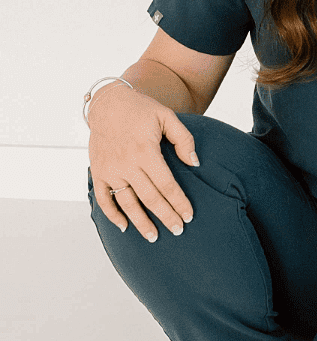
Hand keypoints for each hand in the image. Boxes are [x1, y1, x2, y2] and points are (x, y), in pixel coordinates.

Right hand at [87, 83, 199, 240]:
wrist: (108, 103)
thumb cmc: (142, 110)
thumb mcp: (167, 117)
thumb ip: (184, 139)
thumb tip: (194, 163)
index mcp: (145, 151)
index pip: (166, 185)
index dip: (179, 202)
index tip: (189, 216)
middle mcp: (126, 164)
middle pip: (150, 198)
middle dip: (166, 216)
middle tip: (178, 231)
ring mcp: (110, 170)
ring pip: (127, 203)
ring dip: (140, 222)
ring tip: (154, 237)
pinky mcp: (98, 171)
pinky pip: (103, 198)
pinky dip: (112, 214)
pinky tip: (124, 227)